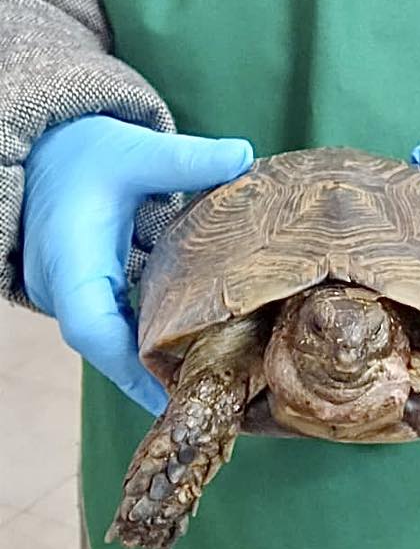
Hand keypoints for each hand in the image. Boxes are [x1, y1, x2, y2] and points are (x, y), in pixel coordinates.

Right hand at [23, 115, 252, 414]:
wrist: (45, 155)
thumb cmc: (82, 153)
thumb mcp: (133, 152)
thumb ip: (184, 159)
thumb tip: (243, 155)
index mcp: (71, 258)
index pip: (91, 327)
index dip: (128, 368)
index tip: (170, 396)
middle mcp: (64, 288)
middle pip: (107, 349)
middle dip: (151, 377)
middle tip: (205, 396)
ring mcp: (72, 294)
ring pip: (111, 342)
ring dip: (151, 364)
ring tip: (203, 383)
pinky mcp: (86, 291)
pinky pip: (115, 327)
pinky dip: (147, 341)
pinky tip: (187, 347)